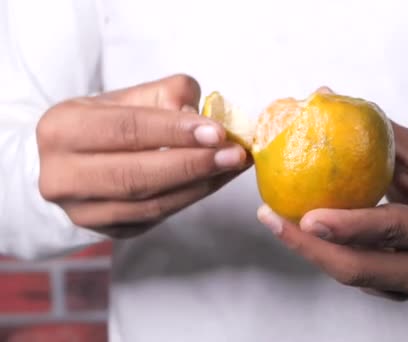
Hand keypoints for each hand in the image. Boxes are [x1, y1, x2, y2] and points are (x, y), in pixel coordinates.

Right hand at [37, 74, 249, 237]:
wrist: (75, 161)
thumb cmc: (106, 122)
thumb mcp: (126, 96)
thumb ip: (165, 94)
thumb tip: (201, 114)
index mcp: (61, 129)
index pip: (125, 130)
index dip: (174, 131)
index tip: (217, 131)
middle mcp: (62, 176)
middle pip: (136, 175)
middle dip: (193, 164)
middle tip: (234, 154)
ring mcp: (84, 211)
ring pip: (150, 203)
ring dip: (200, 185)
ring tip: (234, 165)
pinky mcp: (109, 231)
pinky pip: (157, 217)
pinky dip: (192, 197)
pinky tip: (218, 179)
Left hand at [257, 122, 407, 299]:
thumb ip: (374, 128)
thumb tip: (321, 93)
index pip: (391, 229)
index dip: (349, 227)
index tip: (307, 215)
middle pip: (361, 268)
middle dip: (311, 248)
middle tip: (273, 220)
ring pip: (350, 278)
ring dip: (309, 251)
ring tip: (275, 221)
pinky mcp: (396, 294)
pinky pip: (353, 279)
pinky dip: (324, 254)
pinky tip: (297, 231)